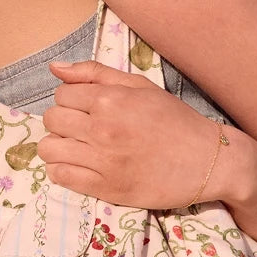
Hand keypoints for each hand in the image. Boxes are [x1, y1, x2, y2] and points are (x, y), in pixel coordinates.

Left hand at [37, 59, 245, 209]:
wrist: (207, 161)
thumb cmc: (175, 120)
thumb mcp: (140, 86)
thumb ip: (95, 74)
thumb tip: (55, 68)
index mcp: (110, 100)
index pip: (61, 95)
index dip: (70, 100)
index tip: (84, 108)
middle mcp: (102, 129)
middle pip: (51, 120)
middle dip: (62, 121)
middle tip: (81, 128)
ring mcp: (103, 161)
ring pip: (49, 149)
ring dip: (57, 146)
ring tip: (76, 148)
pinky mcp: (106, 188)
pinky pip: (61, 177)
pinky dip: (62, 170)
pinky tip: (78, 166)